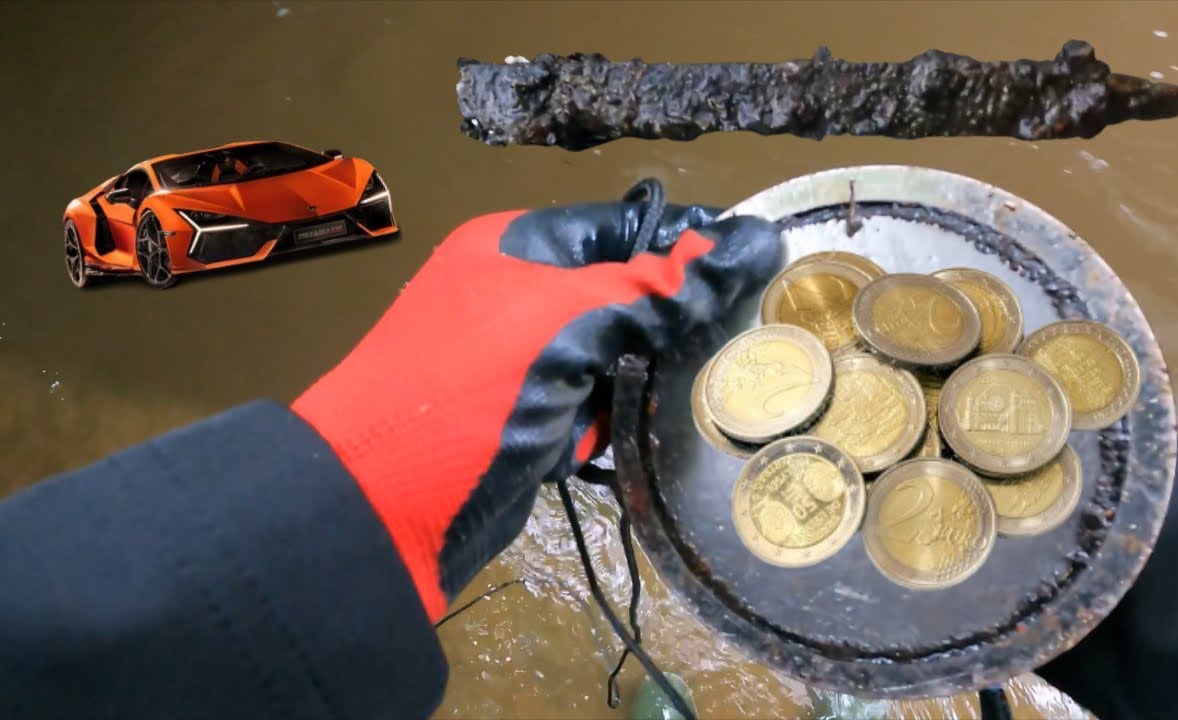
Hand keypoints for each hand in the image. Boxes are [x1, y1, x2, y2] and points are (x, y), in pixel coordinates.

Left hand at [292, 185, 781, 619]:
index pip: (624, 228)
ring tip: (636, 404)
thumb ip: (655, 286)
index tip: (756, 265)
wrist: (380, 504)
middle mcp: (516, 296)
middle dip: (660, 328)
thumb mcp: (563, 320)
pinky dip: (597, 428)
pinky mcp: (524, 423)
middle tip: (717, 348)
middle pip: (624, 295)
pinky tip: (587, 445)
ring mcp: (517, 363)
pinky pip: (590, 411)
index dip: (687, 246)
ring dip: (629, 386)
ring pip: (614, 360)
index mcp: (516, 248)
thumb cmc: (467, 388)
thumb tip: (747, 240)